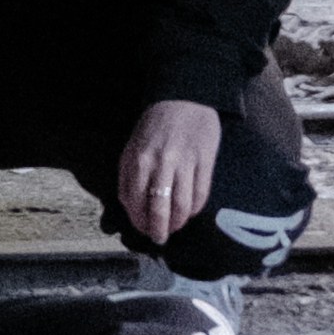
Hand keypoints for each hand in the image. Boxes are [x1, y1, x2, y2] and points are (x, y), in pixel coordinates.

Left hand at [113, 96, 221, 248]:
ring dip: (178, 223)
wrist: (185, 97)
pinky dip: (195, 209)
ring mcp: (184, 162)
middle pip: (159, 209)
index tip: (142, 229)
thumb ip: (128, 175)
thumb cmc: (155, 125)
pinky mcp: (205, 161)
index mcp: (138, 159)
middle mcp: (160, 163)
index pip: (135, 202)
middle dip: (158, 230)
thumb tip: (130, 207)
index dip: (139, 221)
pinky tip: (190, 211)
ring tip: (175, 227)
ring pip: (182, 206)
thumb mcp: (133, 146)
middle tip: (159, 238)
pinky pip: (200, 195)